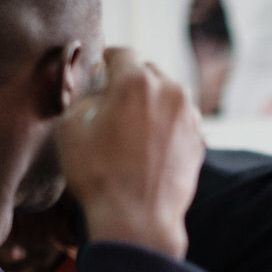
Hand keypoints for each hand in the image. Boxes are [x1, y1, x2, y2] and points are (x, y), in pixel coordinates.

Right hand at [54, 47, 203, 258]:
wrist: (138, 219)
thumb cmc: (98, 174)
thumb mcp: (71, 126)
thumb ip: (86, 94)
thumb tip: (101, 86)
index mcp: (137, 81)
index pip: (122, 53)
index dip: (106, 62)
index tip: (98, 74)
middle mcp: (171, 91)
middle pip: (148, 72)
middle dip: (130, 82)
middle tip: (112, 104)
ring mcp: (190, 116)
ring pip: (168, 95)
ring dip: (151, 102)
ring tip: (132, 127)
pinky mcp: (200, 140)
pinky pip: (180, 120)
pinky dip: (166, 124)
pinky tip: (149, 145)